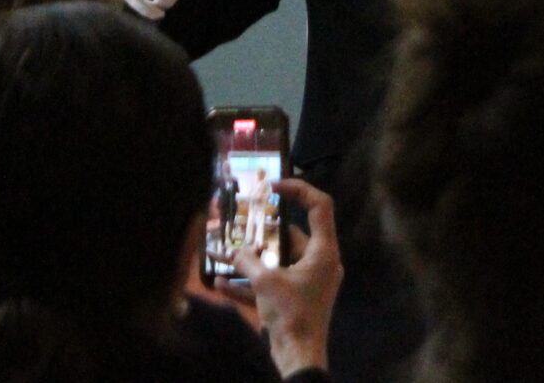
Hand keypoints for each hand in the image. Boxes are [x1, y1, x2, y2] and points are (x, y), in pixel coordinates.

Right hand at [222, 180, 340, 377]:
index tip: (274, 185)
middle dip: (264, 231)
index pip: (320, 206)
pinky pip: (273, 284)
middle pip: (294, 235)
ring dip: (253, 259)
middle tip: (242, 220)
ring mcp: (309, 282)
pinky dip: (250, 283)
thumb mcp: (265, 283)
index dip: (299, 189)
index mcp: (324, 251)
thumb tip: (232, 250)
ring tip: (225, 251)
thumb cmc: (291, 315)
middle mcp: (320, 263)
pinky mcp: (296, 300)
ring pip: (279, 261)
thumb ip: (248, 261)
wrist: (298, 358)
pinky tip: (220, 283)